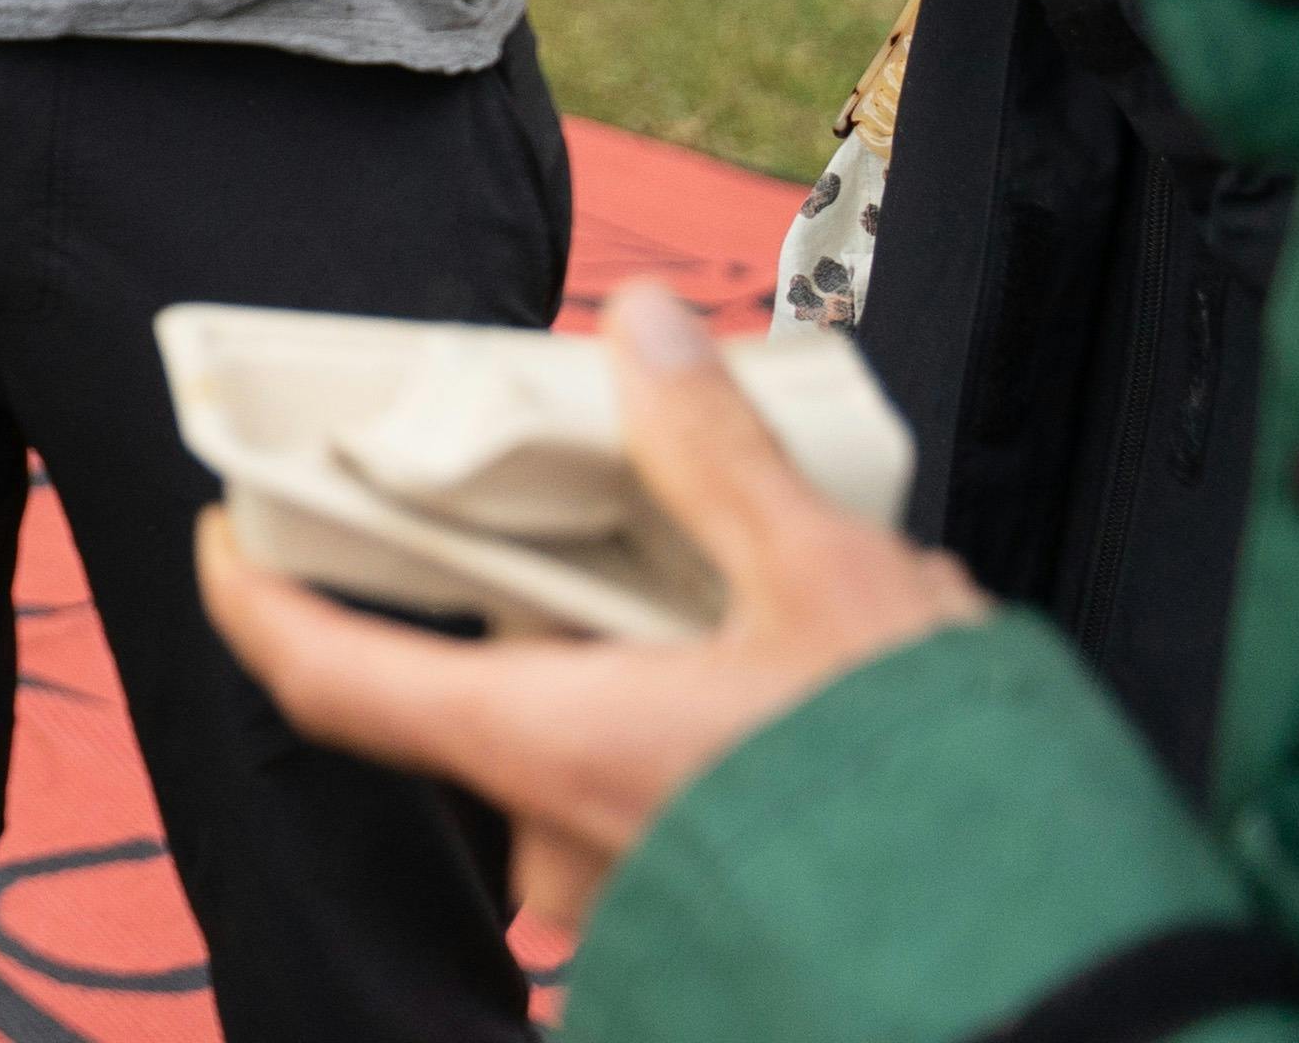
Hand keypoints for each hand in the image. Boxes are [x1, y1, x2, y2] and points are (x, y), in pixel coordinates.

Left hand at [200, 285, 987, 927]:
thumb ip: (719, 453)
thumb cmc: (937, 799)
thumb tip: (640, 330)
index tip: (233, 526)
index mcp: (547, 742)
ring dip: (616, 659)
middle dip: (517, 597)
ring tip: (728, 588)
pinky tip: (776, 681)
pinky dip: (673, 724)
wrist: (1066, 970)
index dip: (254, 594)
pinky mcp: (693, 911)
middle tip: (575, 509)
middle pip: (464, 687)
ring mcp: (622, 888)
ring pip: (563, 739)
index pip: (324, 673)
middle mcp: (556, 833)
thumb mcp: (831, 583)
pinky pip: (636, 797)